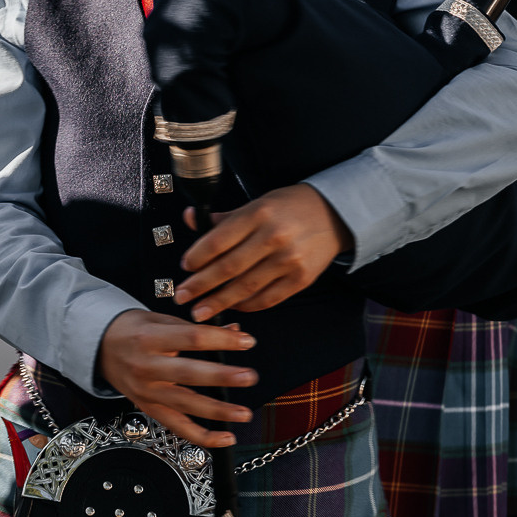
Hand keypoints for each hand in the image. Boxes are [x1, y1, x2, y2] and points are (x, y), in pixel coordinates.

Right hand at [96, 309, 257, 449]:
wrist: (98, 348)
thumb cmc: (132, 330)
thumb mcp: (161, 319)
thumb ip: (197, 328)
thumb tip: (236, 331)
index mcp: (149, 338)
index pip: (191, 338)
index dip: (221, 340)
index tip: (247, 342)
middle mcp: (146, 367)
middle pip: (187, 374)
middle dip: (221, 377)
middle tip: (249, 377)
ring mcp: (146, 391)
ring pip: (184, 405)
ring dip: (217, 411)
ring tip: (243, 413)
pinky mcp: (148, 408)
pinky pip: (176, 427)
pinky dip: (201, 436)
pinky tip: (225, 438)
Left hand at [174, 183, 350, 320]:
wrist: (334, 214)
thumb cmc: (289, 208)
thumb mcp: (256, 204)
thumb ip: (224, 218)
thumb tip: (190, 218)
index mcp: (258, 214)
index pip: (219, 240)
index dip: (197, 257)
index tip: (184, 268)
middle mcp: (273, 237)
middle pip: (228, 268)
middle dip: (200, 286)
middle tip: (182, 297)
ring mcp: (289, 260)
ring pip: (245, 287)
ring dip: (219, 302)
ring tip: (200, 312)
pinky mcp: (301, 279)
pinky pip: (267, 298)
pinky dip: (247, 306)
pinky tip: (233, 308)